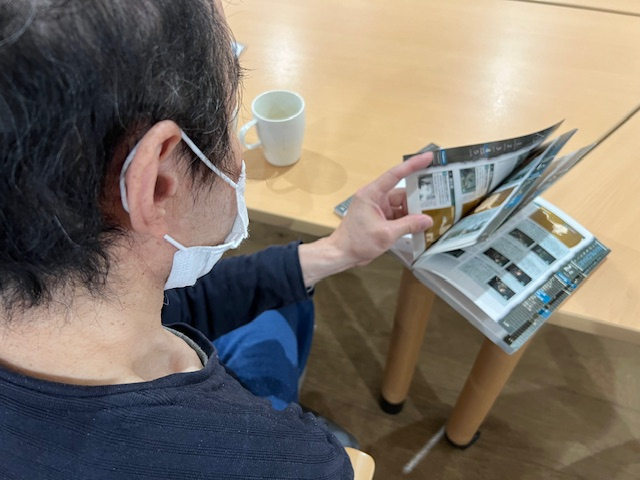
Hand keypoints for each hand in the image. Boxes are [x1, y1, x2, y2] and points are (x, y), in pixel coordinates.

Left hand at [298, 152, 432, 286]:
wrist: (341, 254)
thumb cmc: (356, 242)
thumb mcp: (385, 234)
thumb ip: (408, 225)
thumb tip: (427, 220)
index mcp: (372, 194)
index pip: (395, 175)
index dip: (412, 165)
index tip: (428, 157)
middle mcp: (375, 198)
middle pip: (402, 193)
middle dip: (419, 197)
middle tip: (439, 198)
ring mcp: (378, 208)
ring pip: (402, 205)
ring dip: (414, 212)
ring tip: (432, 215)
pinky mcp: (380, 219)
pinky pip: (398, 215)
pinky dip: (408, 220)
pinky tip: (420, 226)